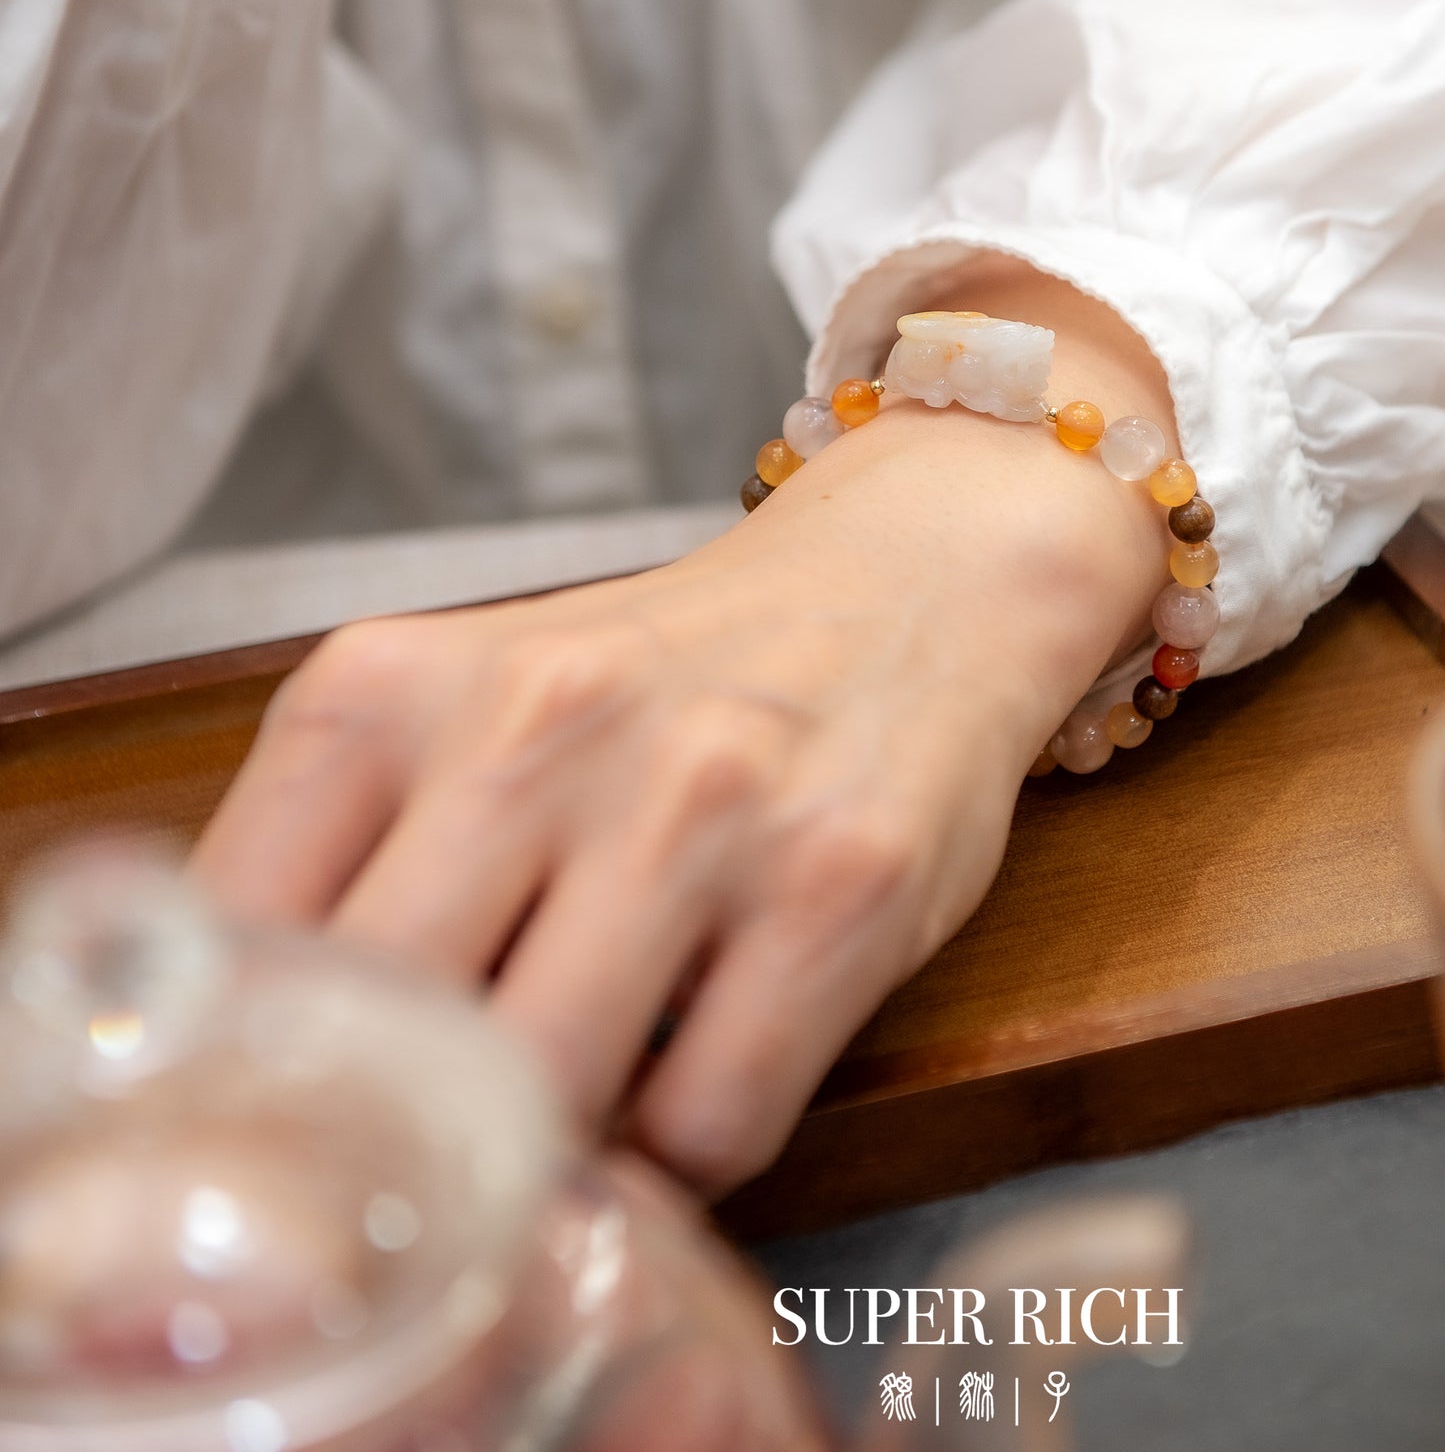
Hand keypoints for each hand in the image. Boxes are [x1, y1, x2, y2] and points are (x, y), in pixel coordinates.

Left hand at [192, 265, 1171, 1192]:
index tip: (289, 1136)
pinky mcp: (840, 883)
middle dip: (408, 1145)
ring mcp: (702, 805)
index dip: (245, 1081)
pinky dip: (684, 1156)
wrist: (905, 583)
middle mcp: (542, 729)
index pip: (229, 950)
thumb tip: (257, 1095)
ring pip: (549, 1097)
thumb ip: (341, 867)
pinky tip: (689, 1089)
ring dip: (555, 1160)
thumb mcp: (460, 714)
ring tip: (575, 1128)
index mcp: (394, 689)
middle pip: (387, 1046)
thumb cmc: (664, 681)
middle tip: (439, 1172)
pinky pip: (710, 1118)